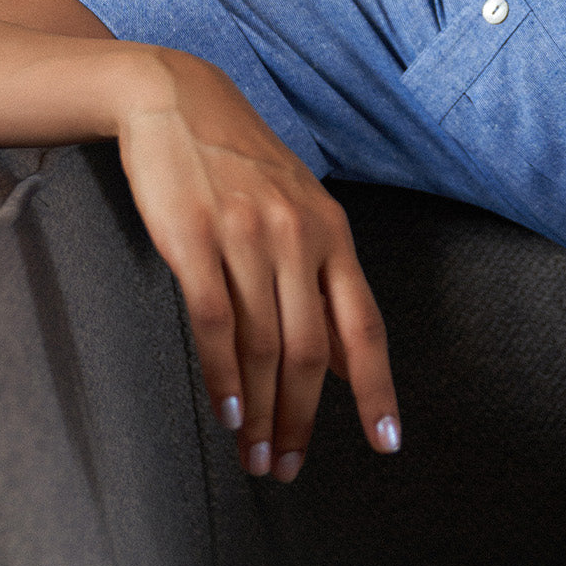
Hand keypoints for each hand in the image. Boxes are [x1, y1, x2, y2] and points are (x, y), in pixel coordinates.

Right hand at [114, 46, 398, 480]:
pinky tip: (226, 407)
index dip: (377, 387)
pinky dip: (222, 374)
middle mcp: (298, 235)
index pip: (364, 324)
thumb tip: (348, 360)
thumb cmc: (241, 162)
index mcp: (331, 230)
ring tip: (254, 452)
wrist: (178, 100)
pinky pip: (214, 320)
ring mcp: (246, 235)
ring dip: (261, 411)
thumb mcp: (300, 209)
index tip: (386, 440)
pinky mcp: (195, 237)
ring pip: (264, 345)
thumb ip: (326, 282)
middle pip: (312, 350)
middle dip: (303, 420)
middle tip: (288, 466)